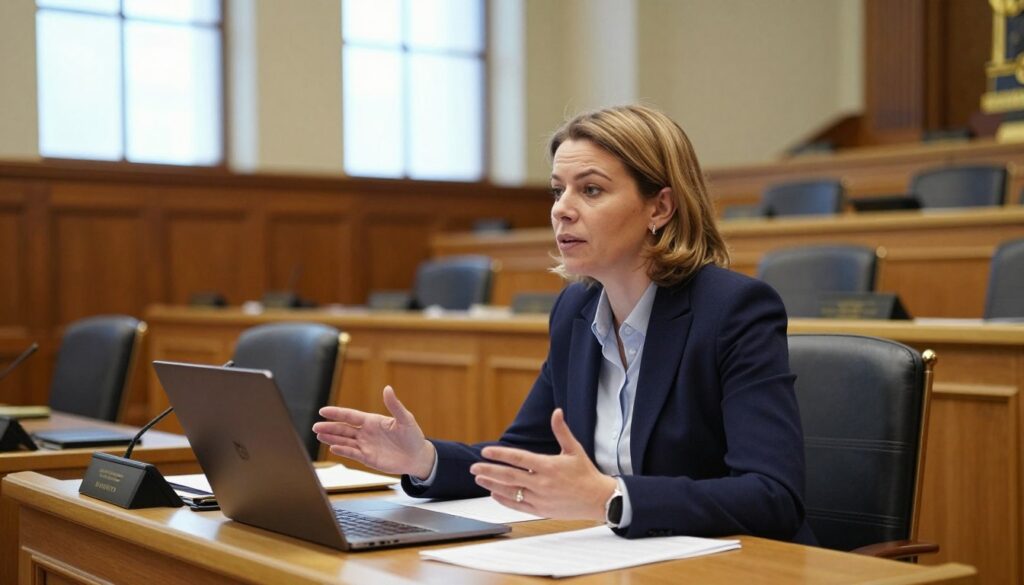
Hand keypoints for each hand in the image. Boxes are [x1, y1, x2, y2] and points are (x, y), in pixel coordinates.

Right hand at [313, 386, 435, 477]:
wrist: (417, 456)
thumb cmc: (412, 435)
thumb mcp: (405, 419)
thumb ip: (394, 405)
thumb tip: (387, 388)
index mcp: (372, 421)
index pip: (350, 416)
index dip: (337, 413)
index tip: (322, 411)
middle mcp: (365, 433)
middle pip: (343, 429)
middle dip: (329, 427)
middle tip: (315, 426)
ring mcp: (365, 446)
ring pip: (344, 441)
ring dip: (332, 439)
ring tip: (319, 435)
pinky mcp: (368, 458)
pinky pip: (353, 453)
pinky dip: (343, 451)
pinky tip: (333, 448)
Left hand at [470, 408, 616, 521]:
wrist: (598, 499)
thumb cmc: (586, 473)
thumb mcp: (574, 449)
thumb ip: (562, 431)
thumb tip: (557, 411)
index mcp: (548, 466)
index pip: (518, 458)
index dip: (500, 454)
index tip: (485, 451)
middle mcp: (542, 483)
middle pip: (509, 476)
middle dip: (489, 470)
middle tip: (473, 467)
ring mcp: (540, 498)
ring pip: (510, 491)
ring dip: (492, 484)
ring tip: (479, 478)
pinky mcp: (541, 509)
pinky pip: (517, 505)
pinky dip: (504, 499)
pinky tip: (494, 493)